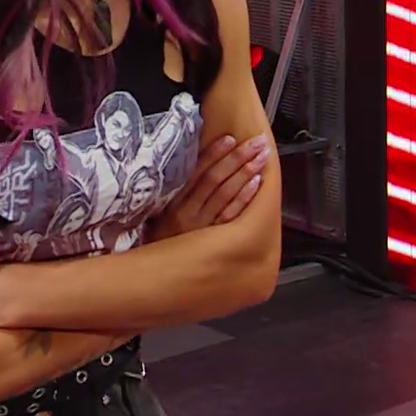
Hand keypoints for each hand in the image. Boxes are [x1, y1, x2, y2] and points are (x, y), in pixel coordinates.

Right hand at [151, 132, 273, 239]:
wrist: (153, 277)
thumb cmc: (160, 245)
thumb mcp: (159, 218)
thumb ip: (177, 195)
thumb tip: (198, 167)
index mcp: (172, 203)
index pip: (196, 172)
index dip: (214, 154)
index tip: (230, 138)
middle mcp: (187, 213)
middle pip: (215, 179)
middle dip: (238, 158)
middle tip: (257, 142)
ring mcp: (202, 228)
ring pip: (225, 194)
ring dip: (246, 173)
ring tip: (261, 157)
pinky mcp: (213, 243)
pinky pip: (231, 216)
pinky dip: (244, 198)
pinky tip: (257, 184)